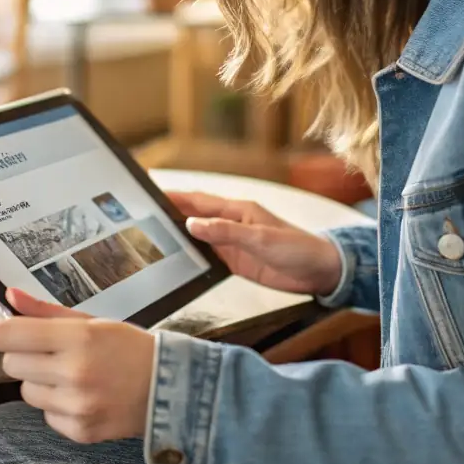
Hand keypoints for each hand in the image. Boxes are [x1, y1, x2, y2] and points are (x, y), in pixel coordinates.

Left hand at [0, 288, 154, 442]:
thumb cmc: (129, 348)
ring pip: (26, 392)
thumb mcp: (92, 321)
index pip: (9, 336)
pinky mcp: (80, 431)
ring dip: (41, 382)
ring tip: (71, 375)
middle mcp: (75, 373)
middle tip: (50, 353)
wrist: (169, 389)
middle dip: (24, 356)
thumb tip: (9, 294)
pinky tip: (82, 396)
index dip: (3, 332)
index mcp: (78, 337)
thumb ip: (45, 310)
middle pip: (11, 365)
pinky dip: (58, 406)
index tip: (10, 332)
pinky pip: (46, 416)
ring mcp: (77, 406)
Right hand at [167, 190, 342, 296]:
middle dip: (170, 214)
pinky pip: (209, 257)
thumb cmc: (298, 248)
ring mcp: (234, 243)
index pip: (198, 201)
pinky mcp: (237, 262)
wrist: (321, 271)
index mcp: (238, 210)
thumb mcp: (260, 239)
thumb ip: (226, 232)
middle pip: (194, 216)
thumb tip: (193, 224)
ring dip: (179, 236)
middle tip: (142, 216)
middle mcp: (232, 223)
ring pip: (199, 236)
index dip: (175, 197)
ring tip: (152, 238)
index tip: (150, 192)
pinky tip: (179, 260)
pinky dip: (193, 256)